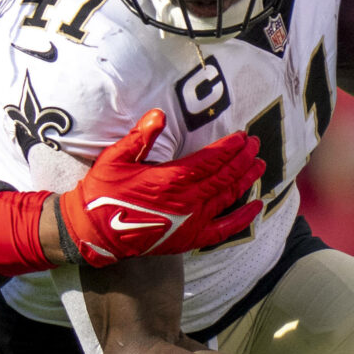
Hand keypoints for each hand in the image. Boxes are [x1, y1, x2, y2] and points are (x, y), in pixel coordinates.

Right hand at [56, 110, 263, 266]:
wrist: (93, 233)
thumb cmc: (102, 193)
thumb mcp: (115, 158)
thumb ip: (140, 136)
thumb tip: (159, 114)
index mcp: (170, 179)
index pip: (210, 159)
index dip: (229, 147)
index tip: (242, 136)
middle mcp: (187, 201)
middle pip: (225, 176)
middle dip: (243, 158)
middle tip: (255, 144)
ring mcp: (191, 222)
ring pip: (228, 197)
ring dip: (246, 180)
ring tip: (260, 165)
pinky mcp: (189, 239)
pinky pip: (224, 230)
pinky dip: (243, 218)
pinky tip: (257, 207)